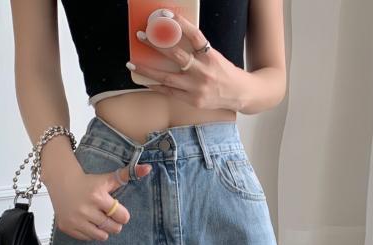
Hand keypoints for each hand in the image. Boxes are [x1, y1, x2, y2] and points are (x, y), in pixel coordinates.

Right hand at [49, 161, 150, 240]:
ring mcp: (75, 220)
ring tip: (98, 219)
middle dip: (114, 223)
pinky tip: (86, 221)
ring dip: (103, 230)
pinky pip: (88, 238)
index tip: (117, 210)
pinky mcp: (67, 227)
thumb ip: (128, 174)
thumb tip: (148, 168)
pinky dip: (90, 232)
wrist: (61, 180)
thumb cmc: (88, 181)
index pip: (122, 216)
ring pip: (101, 236)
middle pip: (114, 228)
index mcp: (97, 196)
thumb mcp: (107, 178)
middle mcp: (86, 209)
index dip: (122, 215)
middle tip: (107, 215)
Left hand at [127, 10, 242, 110]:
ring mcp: (197, 88)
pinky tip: (145, 81)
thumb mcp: (216, 57)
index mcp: (211, 57)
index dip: (181, 24)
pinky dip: (156, 86)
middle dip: (157, 44)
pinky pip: (170, 92)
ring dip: (148, 70)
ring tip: (132, 64)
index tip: (166, 16)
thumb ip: (198, 51)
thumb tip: (174, 40)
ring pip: (167, 77)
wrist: (240, 95)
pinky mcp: (193, 101)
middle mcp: (204, 72)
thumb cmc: (225, 73)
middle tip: (142, 35)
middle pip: (177, 55)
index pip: (195, 36)